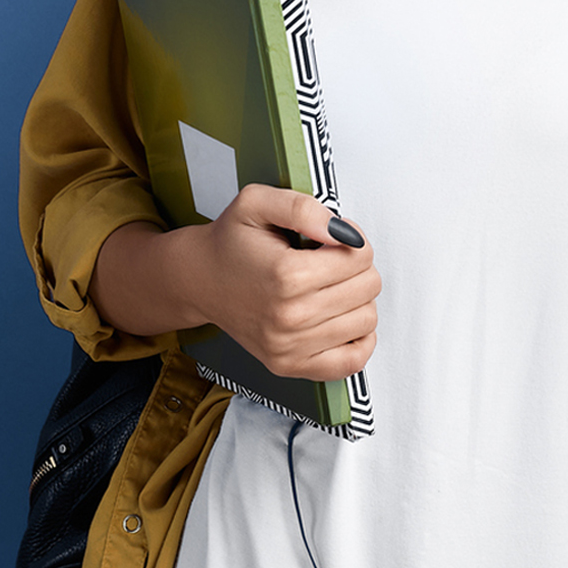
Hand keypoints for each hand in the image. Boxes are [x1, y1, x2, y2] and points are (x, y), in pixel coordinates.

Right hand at [130, 184, 377, 380]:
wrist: (199, 280)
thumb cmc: (230, 242)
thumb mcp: (257, 202)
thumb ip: (303, 207)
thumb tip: (341, 231)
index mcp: (286, 274)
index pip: (361, 257)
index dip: (353, 240)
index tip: (333, 239)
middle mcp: (289, 316)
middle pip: (368, 288)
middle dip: (358, 268)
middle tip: (330, 261)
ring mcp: (289, 346)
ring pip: (366, 321)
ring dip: (357, 300)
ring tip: (329, 287)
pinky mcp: (289, 366)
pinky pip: (352, 361)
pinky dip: (359, 339)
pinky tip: (341, 318)